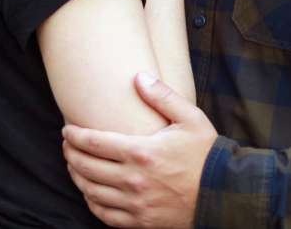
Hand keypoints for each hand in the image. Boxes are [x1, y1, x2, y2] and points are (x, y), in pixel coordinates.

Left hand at [62, 72, 217, 228]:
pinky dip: (92, 202)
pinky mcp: (140, 221)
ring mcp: (135, 203)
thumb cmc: (206, 153)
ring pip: (90, 191)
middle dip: (70, 154)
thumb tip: (138, 77)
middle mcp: (133, 180)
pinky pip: (105, 214)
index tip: (67, 130)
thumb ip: (162, 96)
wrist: (223, 192)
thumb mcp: (190, 118)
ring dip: (77, 177)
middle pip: (86, 167)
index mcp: (141, 152)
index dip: (74, 135)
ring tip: (75, 165)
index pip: (94, 142)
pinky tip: (91, 193)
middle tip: (67, 145)